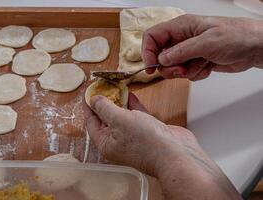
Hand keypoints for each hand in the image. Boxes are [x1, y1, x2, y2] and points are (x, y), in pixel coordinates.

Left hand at [84, 93, 240, 198]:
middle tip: (102, 86)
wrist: (177, 154)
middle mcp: (118, 142)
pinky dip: (132, 105)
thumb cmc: (146, 142)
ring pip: (122, 116)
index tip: (88, 91)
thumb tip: (94, 100)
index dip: (89, 106)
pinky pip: (136, 116)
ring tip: (114, 86)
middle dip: (104, 102)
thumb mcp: (118, 120)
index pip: (91, 122)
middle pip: (106, 119)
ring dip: (118, 101)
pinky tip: (129, 94)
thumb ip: (105, 108)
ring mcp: (134, 137)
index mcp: (106, 144)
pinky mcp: (148, 131)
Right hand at [142, 14, 262, 80]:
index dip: (148, 52)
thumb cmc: (236, 36)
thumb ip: (181, 51)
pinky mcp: (196, 61)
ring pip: (173, 67)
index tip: (151, 67)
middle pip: (160, 55)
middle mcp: (182, 39)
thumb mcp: (206, 43)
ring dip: (186, 71)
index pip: (153, 37)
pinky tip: (208, 66)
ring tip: (201, 64)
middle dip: (170, 67)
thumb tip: (161, 59)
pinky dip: (196, 74)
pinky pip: (187, 73)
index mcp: (181, 27)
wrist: (255, 48)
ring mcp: (189, 51)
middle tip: (182, 70)